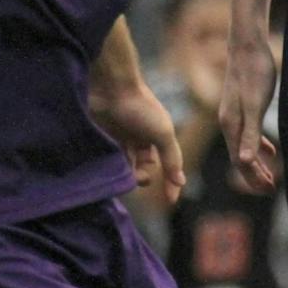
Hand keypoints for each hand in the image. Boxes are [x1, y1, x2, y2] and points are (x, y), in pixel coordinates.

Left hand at [91, 76, 184, 202]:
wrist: (111, 86)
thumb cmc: (140, 107)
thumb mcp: (163, 133)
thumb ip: (172, 158)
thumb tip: (181, 181)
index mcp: (160, 134)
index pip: (169, 164)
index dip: (172, 182)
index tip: (171, 201)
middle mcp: (143, 137)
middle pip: (146, 166)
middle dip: (144, 177)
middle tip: (140, 177)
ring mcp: (124, 136)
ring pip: (128, 164)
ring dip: (130, 174)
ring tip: (128, 174)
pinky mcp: (106, 136)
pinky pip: (113, 158)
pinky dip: (115, 167)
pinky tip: (114, 170)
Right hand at [220, 34, 279, 192]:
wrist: (247, 46)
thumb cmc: (255, 73)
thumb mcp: (255, 105)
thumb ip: (250, 133)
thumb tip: (243, 162)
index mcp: (230, 125)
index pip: (239, 160)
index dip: (253, 177)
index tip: (270, 189)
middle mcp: (228, 123)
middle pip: (239, 157)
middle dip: (254, 175)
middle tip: (271, 189)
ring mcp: (234, 115)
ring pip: (243, 147)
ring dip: (256, 163)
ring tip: (270, 176)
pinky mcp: (242, 106)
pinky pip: (248, 134)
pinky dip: (258, 146)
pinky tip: (270, 151)